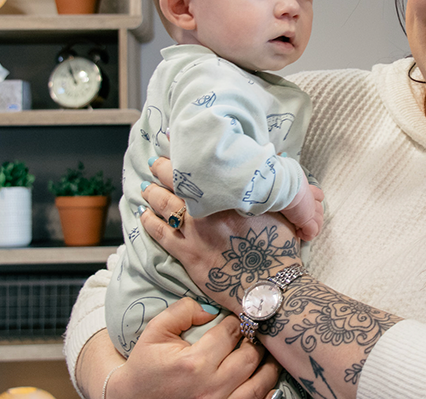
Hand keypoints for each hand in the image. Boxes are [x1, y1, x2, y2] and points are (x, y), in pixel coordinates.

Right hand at [104, 297, 279, 398]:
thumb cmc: (146, 366)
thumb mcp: (155, 332)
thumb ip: (181, 311)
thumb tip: (211, 308)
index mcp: (194, 363)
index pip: (230, 333)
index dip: (238, 321)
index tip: (239, 317)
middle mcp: (209, 387)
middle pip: (250, 356)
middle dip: (255, 341)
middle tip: (254, 332)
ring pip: (259, 382)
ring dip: (268, 365)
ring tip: (265, 352)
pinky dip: (265, 388)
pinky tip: (264, 376)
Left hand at [140, 157, 302, 310]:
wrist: (268, 285)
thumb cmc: (278, 248)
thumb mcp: (281, 209)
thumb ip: (270, 184)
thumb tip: (276, 158)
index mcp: (231, 195)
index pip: (201, 166)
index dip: (185, 152)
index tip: (175, 140)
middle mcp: (209, 209)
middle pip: (177, 181)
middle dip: (163, 168)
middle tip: (155, 160)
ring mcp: (195, 232)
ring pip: (164, 204)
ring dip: (152, 192)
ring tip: (146, 186)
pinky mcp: (187, 254)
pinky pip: (160, 234)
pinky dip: (149, 221)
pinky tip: (144, 214)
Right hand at [282, 183, 324, 240]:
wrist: (284, 187)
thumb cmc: (280, 183)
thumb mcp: (282, 183)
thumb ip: (281, 187)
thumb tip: (268, 184)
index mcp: (305, 189)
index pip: (318, 195)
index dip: (315, 200)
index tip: (305, 205)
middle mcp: (311, 199)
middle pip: (320, 209)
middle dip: (314, 216)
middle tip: (302, 221)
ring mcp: (311, 211)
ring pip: (319, 222)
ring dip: (312, 227)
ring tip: (301, 230)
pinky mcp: (308, 220)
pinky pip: (312, 232)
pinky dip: (307, 235)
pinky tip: (298, 233)